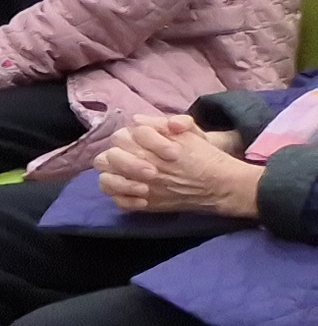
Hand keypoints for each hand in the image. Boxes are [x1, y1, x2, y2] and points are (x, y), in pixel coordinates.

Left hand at [96, 112, 266, 219]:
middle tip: (130, 155)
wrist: (219, 184)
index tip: (141, 140)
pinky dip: (120, 195)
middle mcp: (143, 167)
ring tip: (123, 172)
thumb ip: (160, 124)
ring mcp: (142, 188)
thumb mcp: (188, 132)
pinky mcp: (146, 205)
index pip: (121, 136)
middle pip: (110, 157)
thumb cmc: (203, 155)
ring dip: (112, 174)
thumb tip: (137, 120)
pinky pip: (119, 202)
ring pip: (107, 180)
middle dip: (117, 154)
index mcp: (150, 147)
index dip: (129, 136)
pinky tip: (132, 189)